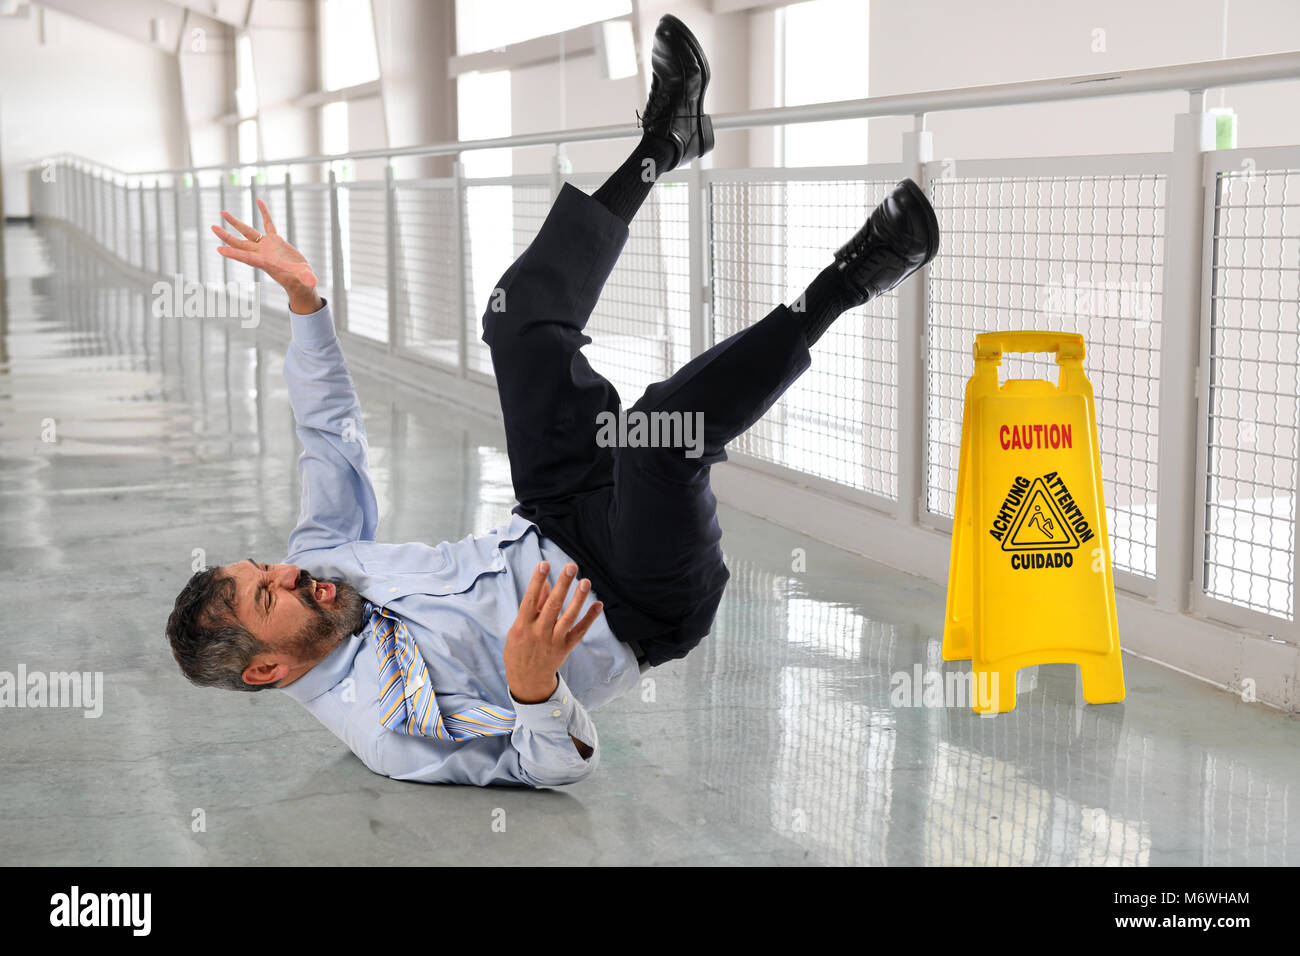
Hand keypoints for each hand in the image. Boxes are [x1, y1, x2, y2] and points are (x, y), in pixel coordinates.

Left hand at [212, 199, 321, 313]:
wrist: (301, 279)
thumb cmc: (301, 281)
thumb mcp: (304, 279)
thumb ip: (307, 278)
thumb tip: (313, 281)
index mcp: (265, 262)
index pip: (247, 257)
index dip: (234, 254)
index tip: (219, 250)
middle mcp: (262, 253)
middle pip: (240, 244)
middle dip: (226, 236)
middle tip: (213, 227)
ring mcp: (267, 246)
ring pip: (248, 233)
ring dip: (235, 223)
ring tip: (223, 213)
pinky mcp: (275, 240)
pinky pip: (268, 224)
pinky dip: (264, 213)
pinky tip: (259, 201)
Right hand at [505, 562, 602, 703]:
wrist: (527, 680)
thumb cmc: (519, 649)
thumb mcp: (518, 628)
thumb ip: (533, 606)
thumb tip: (544, 583)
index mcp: (523, 625)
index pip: (530, 599)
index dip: (537, 581)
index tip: (544, 564)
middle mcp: (539, 632)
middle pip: (552, 606)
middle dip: (562, 585)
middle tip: (571, 567)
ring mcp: (553, 641)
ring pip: (568, 617)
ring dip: (578, 599)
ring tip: (585, 582)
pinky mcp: (565, 648)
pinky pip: (579, 631)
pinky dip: (589, 619)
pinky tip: (598, 605)